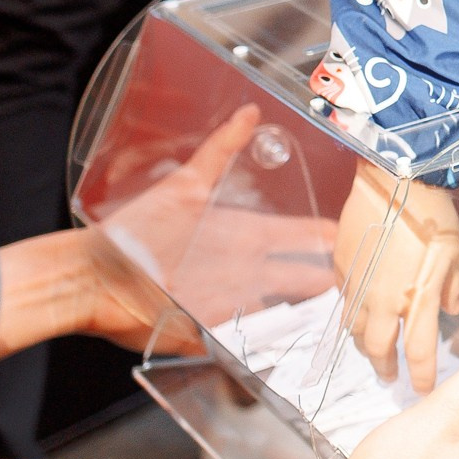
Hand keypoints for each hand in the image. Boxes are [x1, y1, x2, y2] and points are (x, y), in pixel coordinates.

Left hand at [4, 105, 337, 359]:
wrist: (90, 279)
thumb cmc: (134, 234)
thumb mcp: (184, 187)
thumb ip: (219, 150)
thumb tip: (250, 112)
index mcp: (244, 238)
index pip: (301, 240)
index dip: (332, 241)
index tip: (362, 240)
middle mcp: (243, 270)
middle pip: (301, 275)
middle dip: (334, 280)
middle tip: (368, 284)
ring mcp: (229, 303)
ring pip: (283, 311)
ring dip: (312, 314)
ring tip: (347, 318)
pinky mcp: (209, 331)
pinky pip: (247, 343)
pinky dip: (271, 346)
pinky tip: (290, 345)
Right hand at [335, 167, 458, 389]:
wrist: (393, 179)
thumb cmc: (431, 213)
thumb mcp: (454, 252)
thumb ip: (451, 287)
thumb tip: (452, 307)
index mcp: (418, 298)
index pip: (419, 352)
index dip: (422, 376)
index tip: (424, 388)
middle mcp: (385, 300)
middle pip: (379, 349)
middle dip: (385, 367)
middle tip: (390, 376)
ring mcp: (359, 285)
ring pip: (355, 330)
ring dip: (365, 346)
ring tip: (373, 350)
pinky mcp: (342, 268)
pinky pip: (344, 302)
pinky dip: (352, 316)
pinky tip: (359, 314)